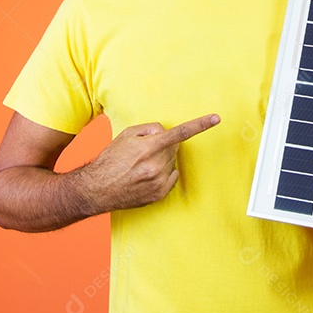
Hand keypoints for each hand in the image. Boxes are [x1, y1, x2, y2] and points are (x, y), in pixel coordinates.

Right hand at [81, 114, 219, 211]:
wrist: (96, 189)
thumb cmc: (110, 160)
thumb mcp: (126, 135)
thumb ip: (149, 129)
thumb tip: (165, 132)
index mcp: (148, 147)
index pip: (180, 133)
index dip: (200, 125)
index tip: (217, 118)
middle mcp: (155, 165)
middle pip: (174, 148)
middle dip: (164, 146)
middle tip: (145, 152)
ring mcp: (158, 181)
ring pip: (172, 163)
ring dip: (162, 161)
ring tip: (141, 166)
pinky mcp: (158, 194)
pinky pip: (172, 177)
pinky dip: (164, 174)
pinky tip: (147, 175)